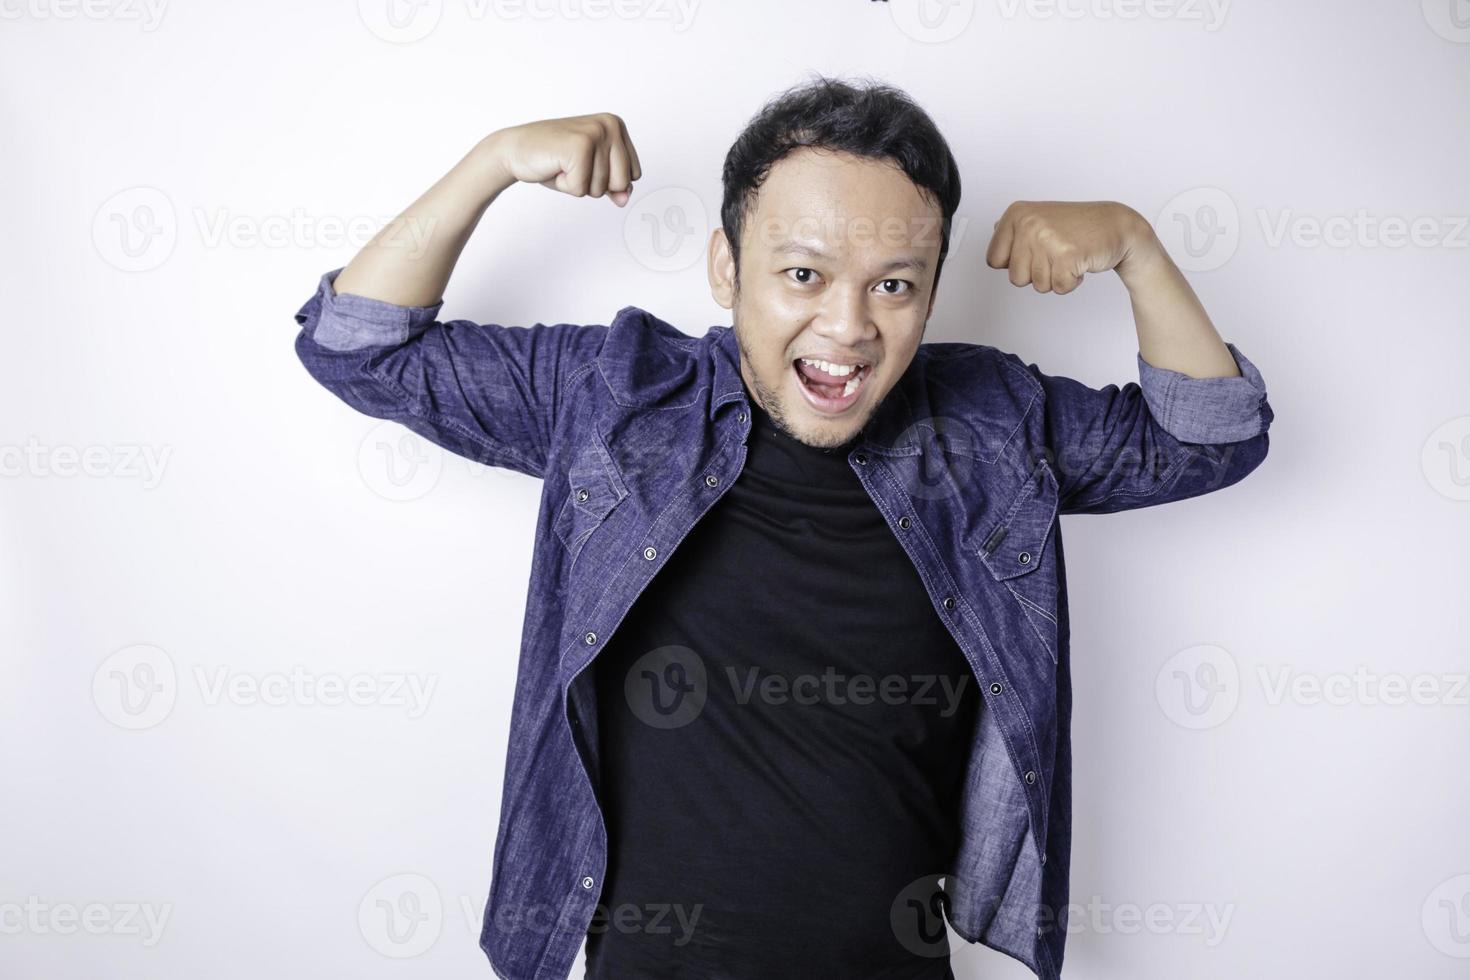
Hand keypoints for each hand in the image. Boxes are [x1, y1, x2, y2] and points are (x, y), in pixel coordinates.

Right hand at [489, 112, 642, 206]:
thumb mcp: (591, 173)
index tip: (585, 164)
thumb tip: (625, 197)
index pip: (633, 175)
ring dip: (577, 185)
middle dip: (594, 185)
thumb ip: (614, 184)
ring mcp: (595, 133)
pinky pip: (581, 189)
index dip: (607, 180)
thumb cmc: (554, 160)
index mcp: (616, 126)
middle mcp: (610, 125)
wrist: (515, 150)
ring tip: (562, 165)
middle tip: (572, 166)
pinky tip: (555, 167)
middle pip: (622, 183)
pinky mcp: (579, 147)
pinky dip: (565, 186)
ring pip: (601, 188)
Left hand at [985, 201, 1152, 293]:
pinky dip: (1070, 282)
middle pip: (1015, 278)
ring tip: (1067, 256)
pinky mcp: (1067, 256)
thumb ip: (1014, 229)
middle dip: (1036, 274)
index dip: (1015, 264)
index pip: (994, 260)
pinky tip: (1078, 262)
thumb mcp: (1039, 217)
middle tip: (1054, 254)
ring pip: (1037, 285)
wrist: (1115, 225)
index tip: (1032, 252)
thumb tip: (994, 232)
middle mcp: (1029, 224)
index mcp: (1017, 214)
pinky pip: (1059, 287)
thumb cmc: (1078, 225)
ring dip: (1055, 278)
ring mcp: (1047, 239)